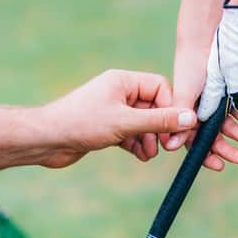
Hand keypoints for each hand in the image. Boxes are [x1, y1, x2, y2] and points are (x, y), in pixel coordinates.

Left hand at [37, 70, 196, 167]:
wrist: (46, 140)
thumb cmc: (81, 123)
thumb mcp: (125, 123)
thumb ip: (159, 121)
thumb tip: (191, 118)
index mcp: (123, 81)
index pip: (161, 87)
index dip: (171, 108)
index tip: (176, 129)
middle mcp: (119, 92)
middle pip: (155, 106)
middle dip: (161, 128)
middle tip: (167, 146)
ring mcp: (113, 110)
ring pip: (144, 123)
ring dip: (150, 139)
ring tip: (148, 153)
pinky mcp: (107, 127)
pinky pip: (132, 133)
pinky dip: (138, 144)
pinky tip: (139, 156)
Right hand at [168, 44, 237, 170]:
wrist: (207, 40)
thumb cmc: (191, 68)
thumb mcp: (184, 95)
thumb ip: (180, 120)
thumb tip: (172, 147)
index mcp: (184, 114)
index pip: (193, 140)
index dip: (205, 154)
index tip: (218, 165)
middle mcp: (199, 111)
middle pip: (213, 136)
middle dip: (227, 148)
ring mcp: (215, 102)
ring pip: (228, 125)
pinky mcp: (229, 92)